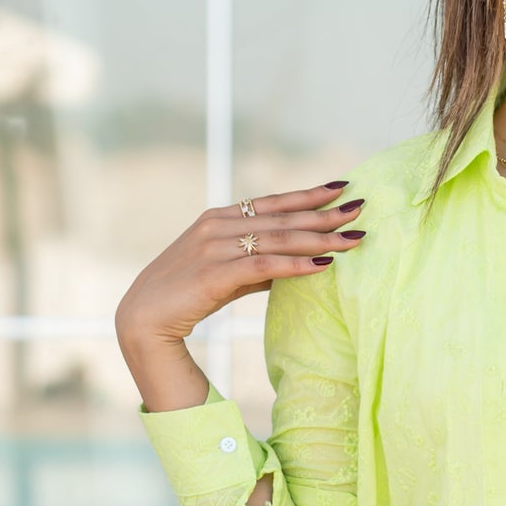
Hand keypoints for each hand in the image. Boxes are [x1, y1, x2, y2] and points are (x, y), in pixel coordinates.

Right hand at [115, 181, 366, 356]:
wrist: (143, 319)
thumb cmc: (186, 295)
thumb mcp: (227, 273)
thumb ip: (259, 265)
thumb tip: (296, 264)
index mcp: (220, 218)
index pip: (273, 201)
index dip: (309, 194)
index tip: (342, 187)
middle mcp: (218, 225)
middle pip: (283, 217)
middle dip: (325, 214)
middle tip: (361, 208)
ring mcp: (214, 247)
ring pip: (279, 239)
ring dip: (320, 239)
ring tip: (354, 238)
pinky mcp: (214, 273)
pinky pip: (264, 266)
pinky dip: (296, 265)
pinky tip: (323, 265)